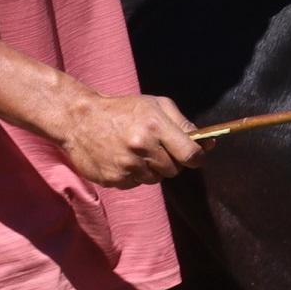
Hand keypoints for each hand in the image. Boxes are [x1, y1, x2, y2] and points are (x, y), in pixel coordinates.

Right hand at [51, 88, 204, 186]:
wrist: (80, 119)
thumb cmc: (124, 109)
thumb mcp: (156, 105)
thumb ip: (184, 124)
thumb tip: (210, 143)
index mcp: (155, 126)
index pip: (190, 154)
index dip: (196, 157)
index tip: (194, 156)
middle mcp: (141, 147)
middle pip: (174, 170)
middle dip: (172, 161)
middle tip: (157, 148)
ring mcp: (126, 165)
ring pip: (155, 179)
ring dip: (152, 169)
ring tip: (137, 151)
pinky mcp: (113, 179)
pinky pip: (136, 184)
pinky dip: (134, 175)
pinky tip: (122, 158)